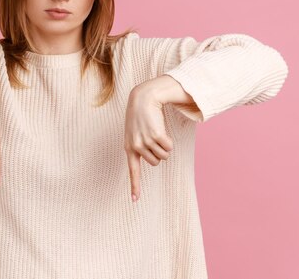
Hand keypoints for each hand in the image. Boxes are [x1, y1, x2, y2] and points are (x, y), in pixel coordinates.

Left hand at [124, 83, 173, 201]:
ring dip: (164, 145)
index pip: (133, 171)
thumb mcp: (134, 133)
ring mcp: (145, 142)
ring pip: (164, 155)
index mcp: (129, 148)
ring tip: (156, 131)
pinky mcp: (155, 136)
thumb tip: (154, 159)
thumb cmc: (140, 117)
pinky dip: (169, 140)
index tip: (135, 200)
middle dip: (159, 152)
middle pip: (156, 162)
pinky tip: (161, 129)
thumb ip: (139, 147)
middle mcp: (136, 147)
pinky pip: (169, 147)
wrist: (142, 99)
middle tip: (154, 138)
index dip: (134, 186)